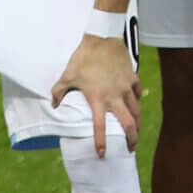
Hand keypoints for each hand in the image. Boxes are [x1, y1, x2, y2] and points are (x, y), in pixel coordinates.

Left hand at [54, 33, 142, 157]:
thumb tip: (55, 105)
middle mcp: (115, 97)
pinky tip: (136, 104)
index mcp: (98, 99)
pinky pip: (138, 93)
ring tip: (136, 132)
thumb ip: (59, 92)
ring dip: (137, 124)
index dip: (101, 142)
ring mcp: (126, 88)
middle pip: (128, 123)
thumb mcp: (67, 76)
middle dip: (131, 139)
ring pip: (136, 111)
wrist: (102, 39)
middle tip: (130, 148)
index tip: (102, 153)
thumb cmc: (83, 58)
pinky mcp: (133, 78)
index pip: (100, 126)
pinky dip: (137, 101)